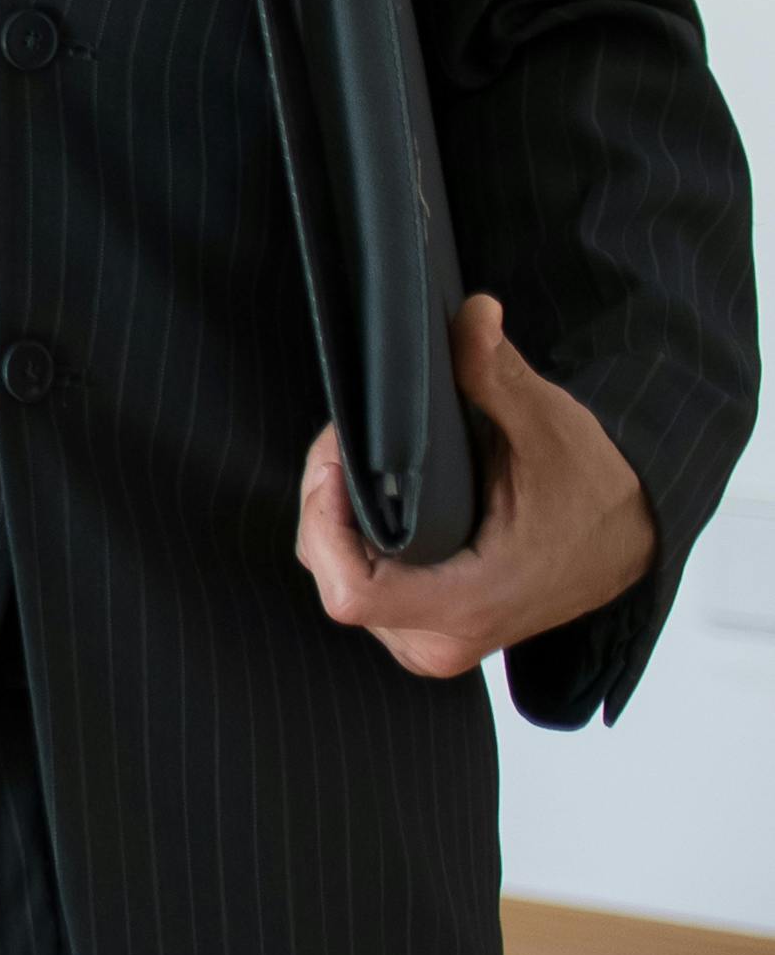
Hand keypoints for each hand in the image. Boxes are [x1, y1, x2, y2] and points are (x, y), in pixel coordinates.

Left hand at [298, 293, 659, 680]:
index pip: (347, 590)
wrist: (632, 538)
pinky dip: (356, 538)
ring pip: (338, 577)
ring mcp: (432, 642)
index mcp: (468, 603)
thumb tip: (471, 312)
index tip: (340, 459)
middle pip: (330, 572)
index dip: (323, 520)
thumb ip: (495, 373)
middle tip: (347, 443)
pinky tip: (378, 498)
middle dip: (326, 501)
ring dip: (337, 518)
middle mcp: (441, 639)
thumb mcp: (547, 424)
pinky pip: (360, 583)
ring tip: (364, 465)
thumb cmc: (593, 490)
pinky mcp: (428, 629)